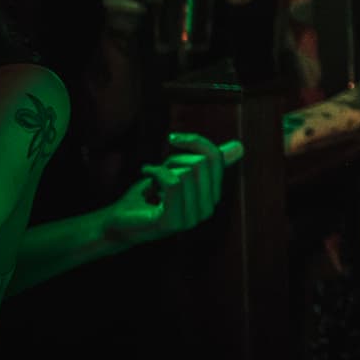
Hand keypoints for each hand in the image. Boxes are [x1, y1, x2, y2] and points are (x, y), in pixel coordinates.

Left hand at [102, 132, 243, 244]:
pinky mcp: (174, 222)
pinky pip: (173, 183)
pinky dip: (156, 175)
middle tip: (157, 174)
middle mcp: (208, 209)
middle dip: (174, 160)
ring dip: (161, 171)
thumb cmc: (148, 195)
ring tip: (151, 184)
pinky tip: (146, 184)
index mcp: (213, 196)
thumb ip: (207, 161)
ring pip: (186, 172)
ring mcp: (192, 218)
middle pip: (200, 163)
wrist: (120, 222)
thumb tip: (240, 146)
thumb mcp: (178, 170)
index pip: (214, 158)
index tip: (173, 138)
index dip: (195, 141)